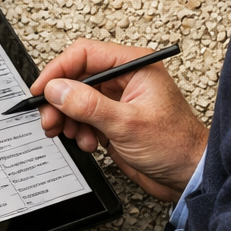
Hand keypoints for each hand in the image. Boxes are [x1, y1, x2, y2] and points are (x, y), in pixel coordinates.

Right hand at [34, 38, 207, 202]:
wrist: (188, 176)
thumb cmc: (176, 145)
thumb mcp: (127, 123)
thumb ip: (88, 104)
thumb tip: (57, 89)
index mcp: (134, 65)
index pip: (84, 55)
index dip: (58, 70)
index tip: (42, 90)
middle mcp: (125, 79)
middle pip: (76, 77)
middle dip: (60, 100)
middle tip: (50, 119)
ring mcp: (118, 99)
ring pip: (75, 99)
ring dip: (67, 118)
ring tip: (70, 133)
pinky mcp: (112, 119)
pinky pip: (83, 117)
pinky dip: (78, 130)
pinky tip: (87, 142)